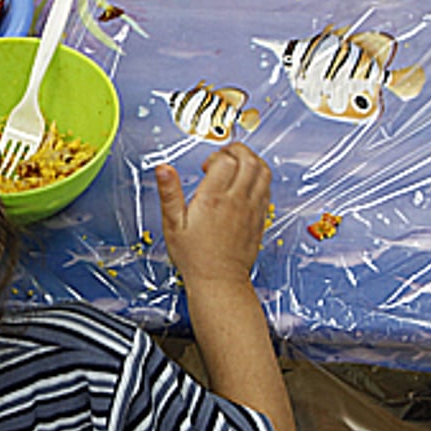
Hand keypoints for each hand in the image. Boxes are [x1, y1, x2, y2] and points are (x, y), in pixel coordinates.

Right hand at [155, 143, 270, 286]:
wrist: (218, 280)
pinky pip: (267, 188)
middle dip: (237, 150)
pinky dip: (260, 177)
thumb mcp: (172, 224)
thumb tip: (163, 169)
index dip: (216, 156)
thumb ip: (169, 192)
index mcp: (213, 199)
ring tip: (238, 163)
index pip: (225, 161)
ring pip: (263, 172)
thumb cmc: (195, 256)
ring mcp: (252, 209)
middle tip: (225, 155)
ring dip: (252, 160)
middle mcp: (236, 201)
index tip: (206, 166)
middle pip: (249, 160)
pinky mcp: (260, 218)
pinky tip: (247, 182)